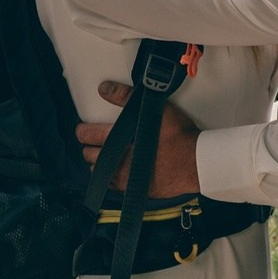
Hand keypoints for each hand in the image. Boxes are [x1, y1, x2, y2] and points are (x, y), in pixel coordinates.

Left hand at [77, 82, 201, 199]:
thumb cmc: (178, 135)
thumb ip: (126, 96)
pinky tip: (116, 173)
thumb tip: (104, 88)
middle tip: (90, 142)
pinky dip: (111, 179)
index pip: (89, 135)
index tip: (81, 129)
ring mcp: (125, 179)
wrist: (196, 163)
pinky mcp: (135, 189)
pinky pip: (113, 187)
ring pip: (100, 172)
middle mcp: (117, 161)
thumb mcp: (155, 108)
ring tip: (103, 157)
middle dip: (88, 147)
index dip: (82, 131)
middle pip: (90, 155)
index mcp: (119, 139)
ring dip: (99, 164)